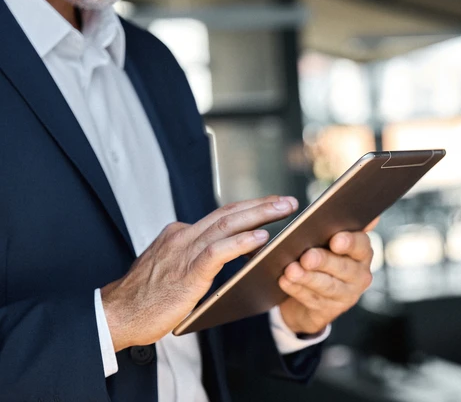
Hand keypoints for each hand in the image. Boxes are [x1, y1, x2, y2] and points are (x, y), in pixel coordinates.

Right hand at [100, 195, 298, 351]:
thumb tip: (231, 256)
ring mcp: (183, 252)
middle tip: (288, 200)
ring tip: (284, 210)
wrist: (115, 316)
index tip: (272, 204)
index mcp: (179, 235)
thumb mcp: (173, 270)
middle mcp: (182, 237)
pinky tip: (262, 237)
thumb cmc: (146, 299)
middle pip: (228, 212)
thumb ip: (197, 260)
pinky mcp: (187, 273)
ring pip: (227, 224)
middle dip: (261, 204)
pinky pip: (218, 251)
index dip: (248, 209)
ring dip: (260, 215)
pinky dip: (242, 242)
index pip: (220, 216)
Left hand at [276, 219, 376, 334]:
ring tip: (291, 270)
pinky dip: (297, 290)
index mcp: (362, 252)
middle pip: (344, 267)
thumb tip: (370, 216)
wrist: (315, 296)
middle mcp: (359, 274)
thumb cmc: (323, 259)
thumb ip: (342, 226)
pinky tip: (285, 281)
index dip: (349, 242)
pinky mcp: (330, 310)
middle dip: (324, 261)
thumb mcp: (331, 242)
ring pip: (327, 286)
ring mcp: (347, 295)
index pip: (361, 245)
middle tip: (307, 256)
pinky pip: (312, 299)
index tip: (335, 240)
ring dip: (308, 278)